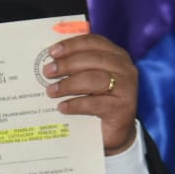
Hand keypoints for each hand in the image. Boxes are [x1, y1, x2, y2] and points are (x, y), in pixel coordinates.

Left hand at [43, 33, 137, 154]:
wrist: (116, 131)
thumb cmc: (99, 100)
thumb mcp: (89, 79)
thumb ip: (77, 66)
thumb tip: (51, 59)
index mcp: (116, 55)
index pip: (93, 42)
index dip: (71, 45)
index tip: (52, 52)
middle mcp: (124, 68)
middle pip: (91, 59)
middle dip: (66, 64)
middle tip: (47, 72)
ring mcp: (126, 87)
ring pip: (93, 79)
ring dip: (68, 84)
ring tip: (51, 91)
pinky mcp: (123, 108)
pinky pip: (95, 103)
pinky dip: (75, 104)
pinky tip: (62, 107)